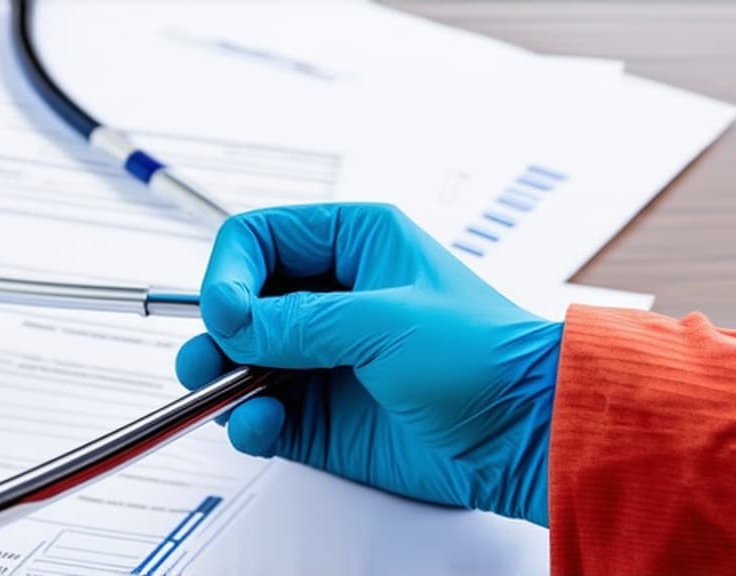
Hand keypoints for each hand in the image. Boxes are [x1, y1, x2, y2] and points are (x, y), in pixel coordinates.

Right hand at [175, 204, 560, 525]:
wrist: (521, 437)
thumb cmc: (485, 358)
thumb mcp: (389, 322)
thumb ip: (301, 322)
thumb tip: (233, 322)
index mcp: (352, 245)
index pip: (259, 239)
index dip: (230, 272)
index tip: (225, 312)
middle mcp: (329, 297)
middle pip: (239, 299)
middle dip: (218, 327)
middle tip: (213, 356)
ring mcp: (319, 357)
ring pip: (239, 357)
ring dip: (220, 376)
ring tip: (220, 393)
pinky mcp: (316, 412)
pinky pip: (256, 411)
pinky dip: (245, 420)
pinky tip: (258, 425)